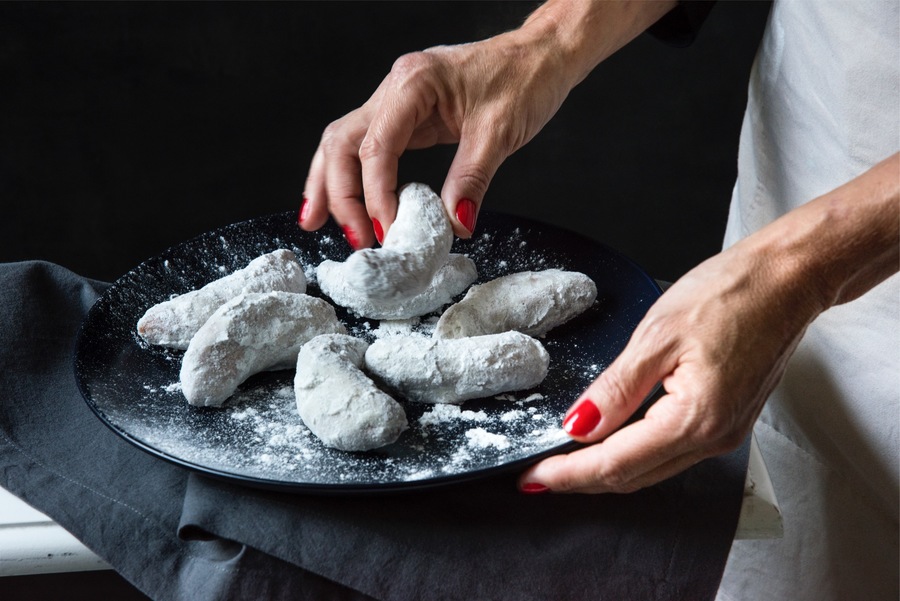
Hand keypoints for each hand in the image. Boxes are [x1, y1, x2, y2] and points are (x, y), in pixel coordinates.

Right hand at [300, 31, 572, 247]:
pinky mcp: (406, 115)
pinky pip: (366, 146)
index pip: (377, 148)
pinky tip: (345, 201)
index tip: (388, 232)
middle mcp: (395, 88)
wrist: (542, 55)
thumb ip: (471, 180)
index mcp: (414, 83)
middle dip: (340, 194)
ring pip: (344, 143)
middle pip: (343, 143)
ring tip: (315, 221)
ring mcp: (396, 101)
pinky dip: (352, 175)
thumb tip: (454, 225)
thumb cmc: (525, 80)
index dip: (376, 196)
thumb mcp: (501, 133)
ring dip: (331, 185)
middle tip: (355, 239)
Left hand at [519, 153, 899, 493]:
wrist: (788, 279)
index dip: (569, 474)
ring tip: (563, 461)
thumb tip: (579, 426)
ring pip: (651, 469)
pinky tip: (609, 441)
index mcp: (696, 419)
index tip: (532, 475)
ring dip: (605, 468)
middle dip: (581, 478)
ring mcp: (723, 434)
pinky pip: (669, 451)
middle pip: (633, 476)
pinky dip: (633, 452)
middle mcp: (713, 438)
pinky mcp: (726, 421)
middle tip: (536, 473)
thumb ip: (615, 388)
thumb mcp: (658, 335)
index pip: (616, 463)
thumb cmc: (733, 293)